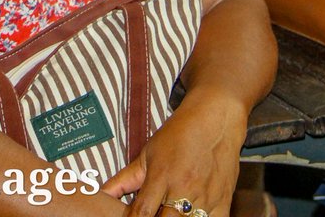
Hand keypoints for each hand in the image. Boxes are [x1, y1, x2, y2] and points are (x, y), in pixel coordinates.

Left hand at [102, 96, 246, 216]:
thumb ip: (123, 179)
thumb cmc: (179, 133)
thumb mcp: (148, 153)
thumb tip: (100, 194)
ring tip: (169, 215)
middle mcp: (183, 188)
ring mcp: (206, 196)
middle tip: (150, 216)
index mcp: (161, 175)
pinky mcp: (224, 201)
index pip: (142, 212)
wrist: (216, 117)